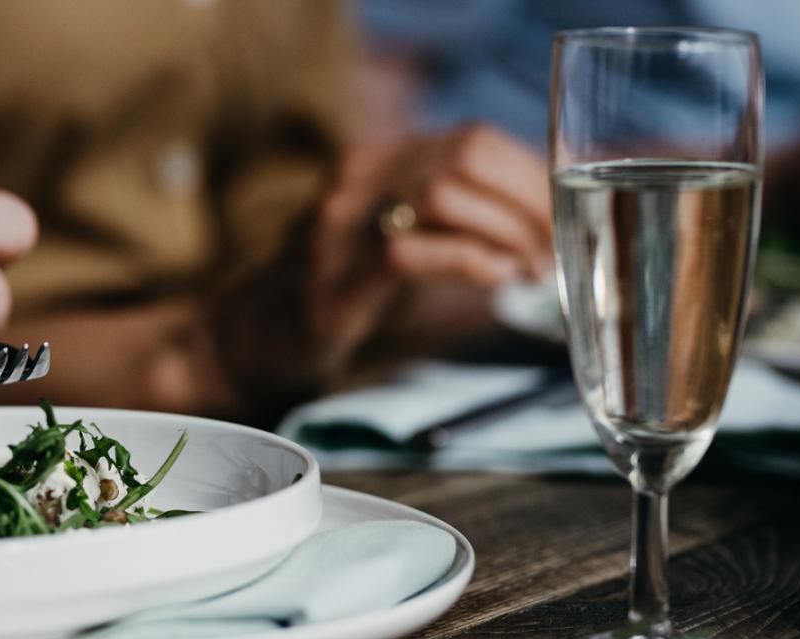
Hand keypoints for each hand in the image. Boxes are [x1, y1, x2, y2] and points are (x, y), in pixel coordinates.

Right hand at [213, 124, 549, 417]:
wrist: (244, 338)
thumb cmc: (329, 293)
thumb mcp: (385, 235)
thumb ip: (444, 217)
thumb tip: (536, 223)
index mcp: (373, 162)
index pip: (473, 139)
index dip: (530, 176)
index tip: (556, 220)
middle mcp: (356, 180)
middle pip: (469, 157)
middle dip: (529, 202)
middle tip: (551, 251)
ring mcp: (341, 227)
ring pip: (448, 194)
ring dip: (508, 234)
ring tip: (529, 271)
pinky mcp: (337, 280)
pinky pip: (417, 253)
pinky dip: (474, 263)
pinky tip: (497, 282)